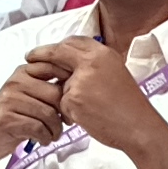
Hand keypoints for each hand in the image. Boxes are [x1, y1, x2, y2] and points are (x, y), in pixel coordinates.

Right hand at [0, 60, 69, 154]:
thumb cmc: (14, 117)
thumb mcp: (29, 96)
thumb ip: (48, 87)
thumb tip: (78, 86)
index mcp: (23, 72)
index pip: (54, 67)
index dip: (70, 83)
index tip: (73, 99)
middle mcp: (15, 82)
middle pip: (56, 94)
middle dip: (65, 113)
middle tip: (66, 123)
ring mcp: (9, 99)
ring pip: (49, 113)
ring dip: (56, 129)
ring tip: (52, 134)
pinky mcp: (6, 118)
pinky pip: (38, 127)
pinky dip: (45, 137)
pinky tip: (43, 139)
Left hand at [33, 38, 167, 157]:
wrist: (138, 127)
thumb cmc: (129, 106)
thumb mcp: (114, 73)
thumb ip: (92, 66)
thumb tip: (68, 67)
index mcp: (103, 53)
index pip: (72, 42)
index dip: (55, 46)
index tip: (42, 50)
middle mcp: (91, 62)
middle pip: (58, 53)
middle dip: (41, 56)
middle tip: (29, 59)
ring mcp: (81, 79)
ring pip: (59, 84)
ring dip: (65, 96)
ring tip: (90, 107)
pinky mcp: (74, 98)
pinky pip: (62, 104)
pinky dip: (70, 113)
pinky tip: (89, 117)